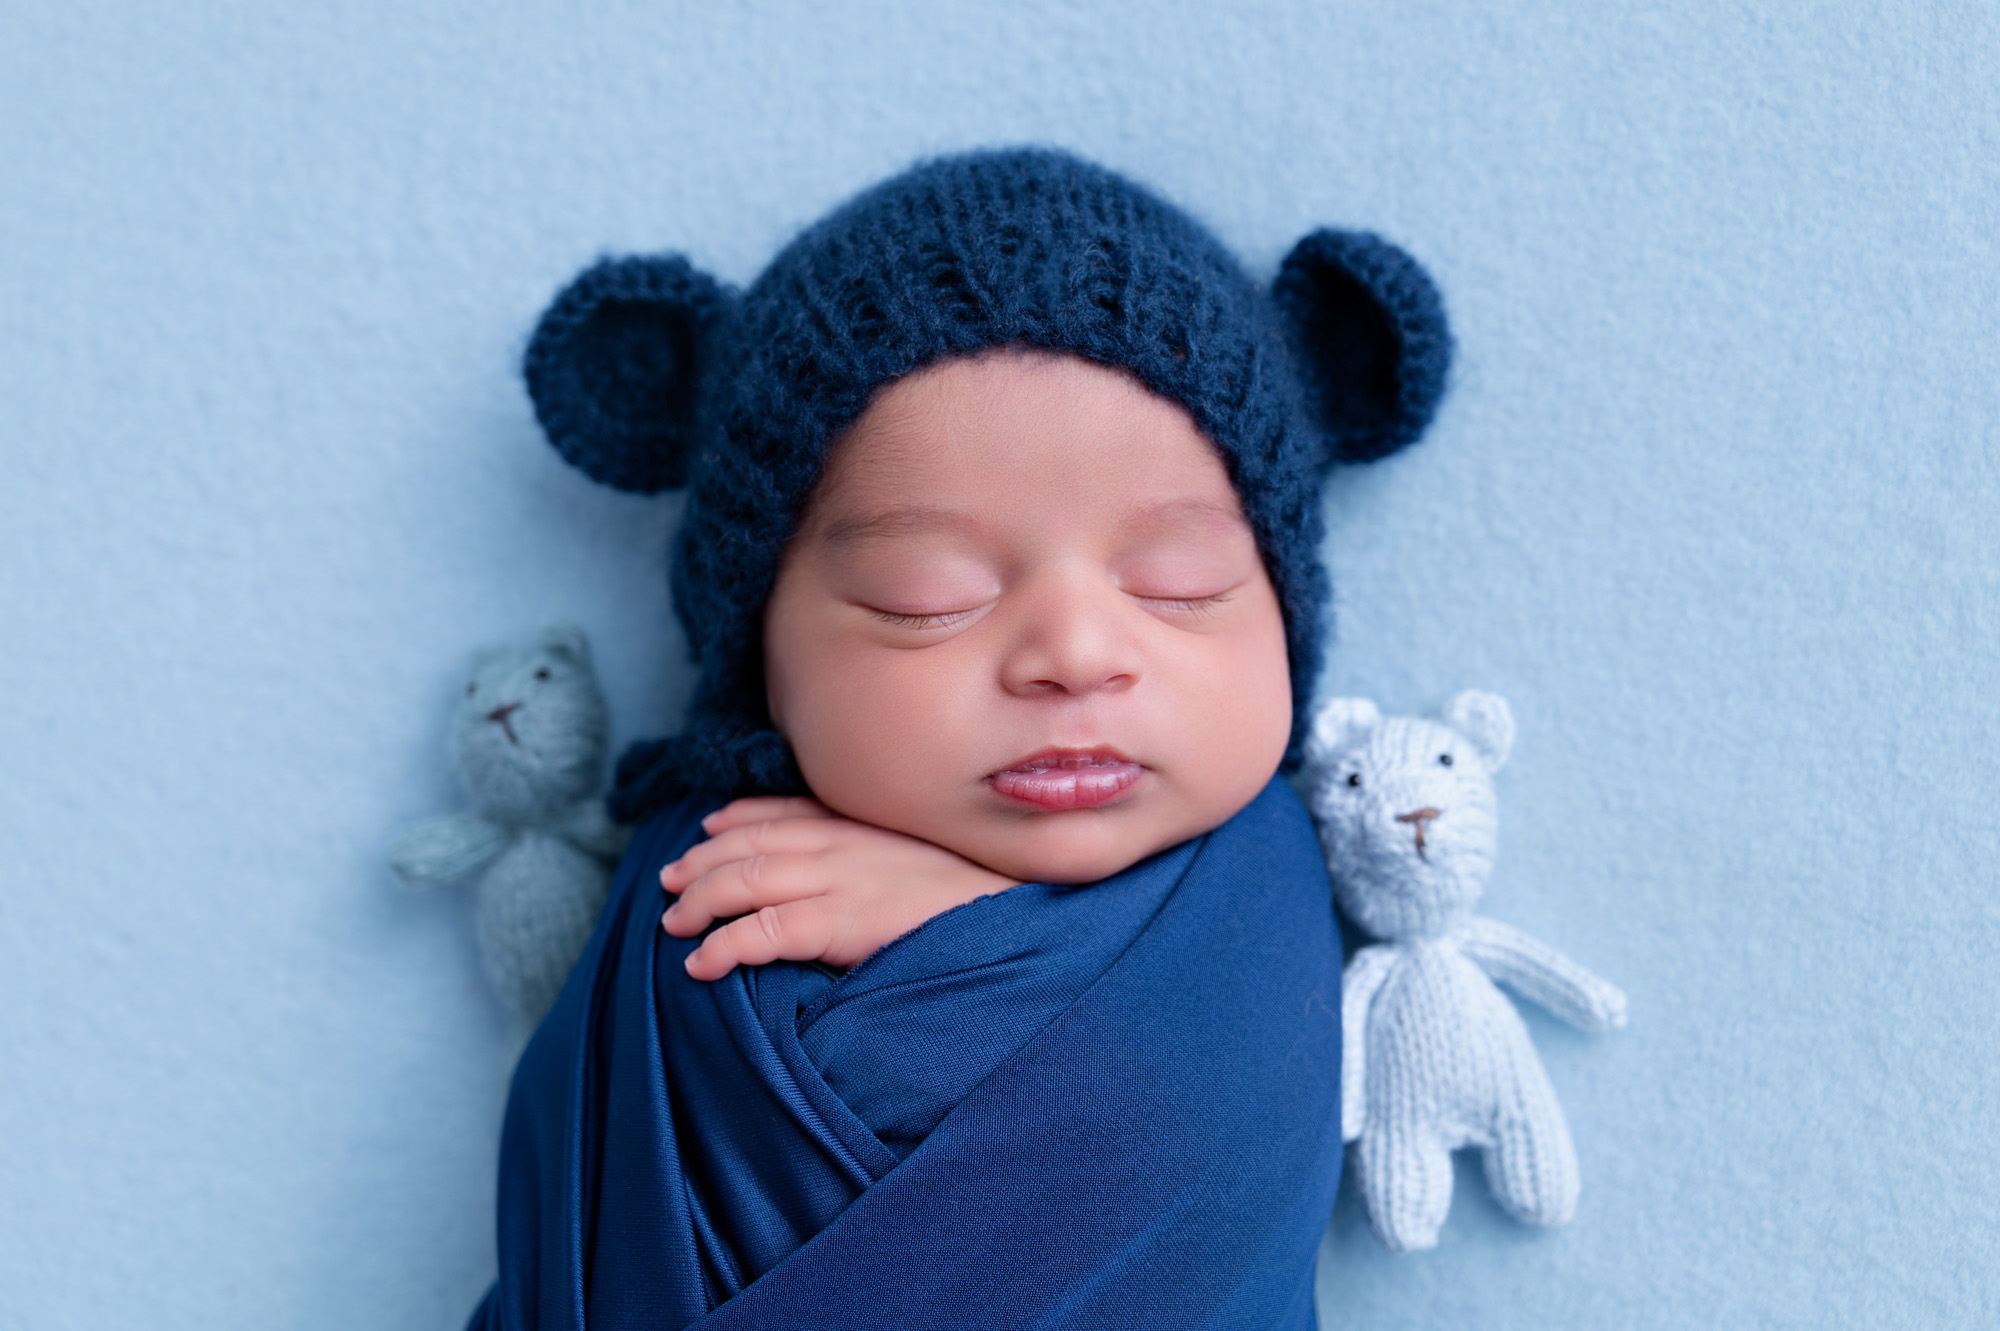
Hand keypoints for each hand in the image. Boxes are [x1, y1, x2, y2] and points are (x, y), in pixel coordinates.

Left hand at [659, 797, 1020, 980]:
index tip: (709, 827)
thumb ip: (887, 851)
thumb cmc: (981, 890)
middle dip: (702, 861)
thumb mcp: (928, 851)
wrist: (1014, 906)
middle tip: (670, 879)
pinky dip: (721, 946)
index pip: (785, 811)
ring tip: (673, 923)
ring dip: (698, 901)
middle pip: (749, 844)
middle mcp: (840, 843)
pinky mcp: (838, 922)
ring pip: (743, 882)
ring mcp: (836, 880)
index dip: (739, 818)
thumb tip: (865, 870)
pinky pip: (761, 933)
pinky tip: (699, 965)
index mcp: (862, 823)